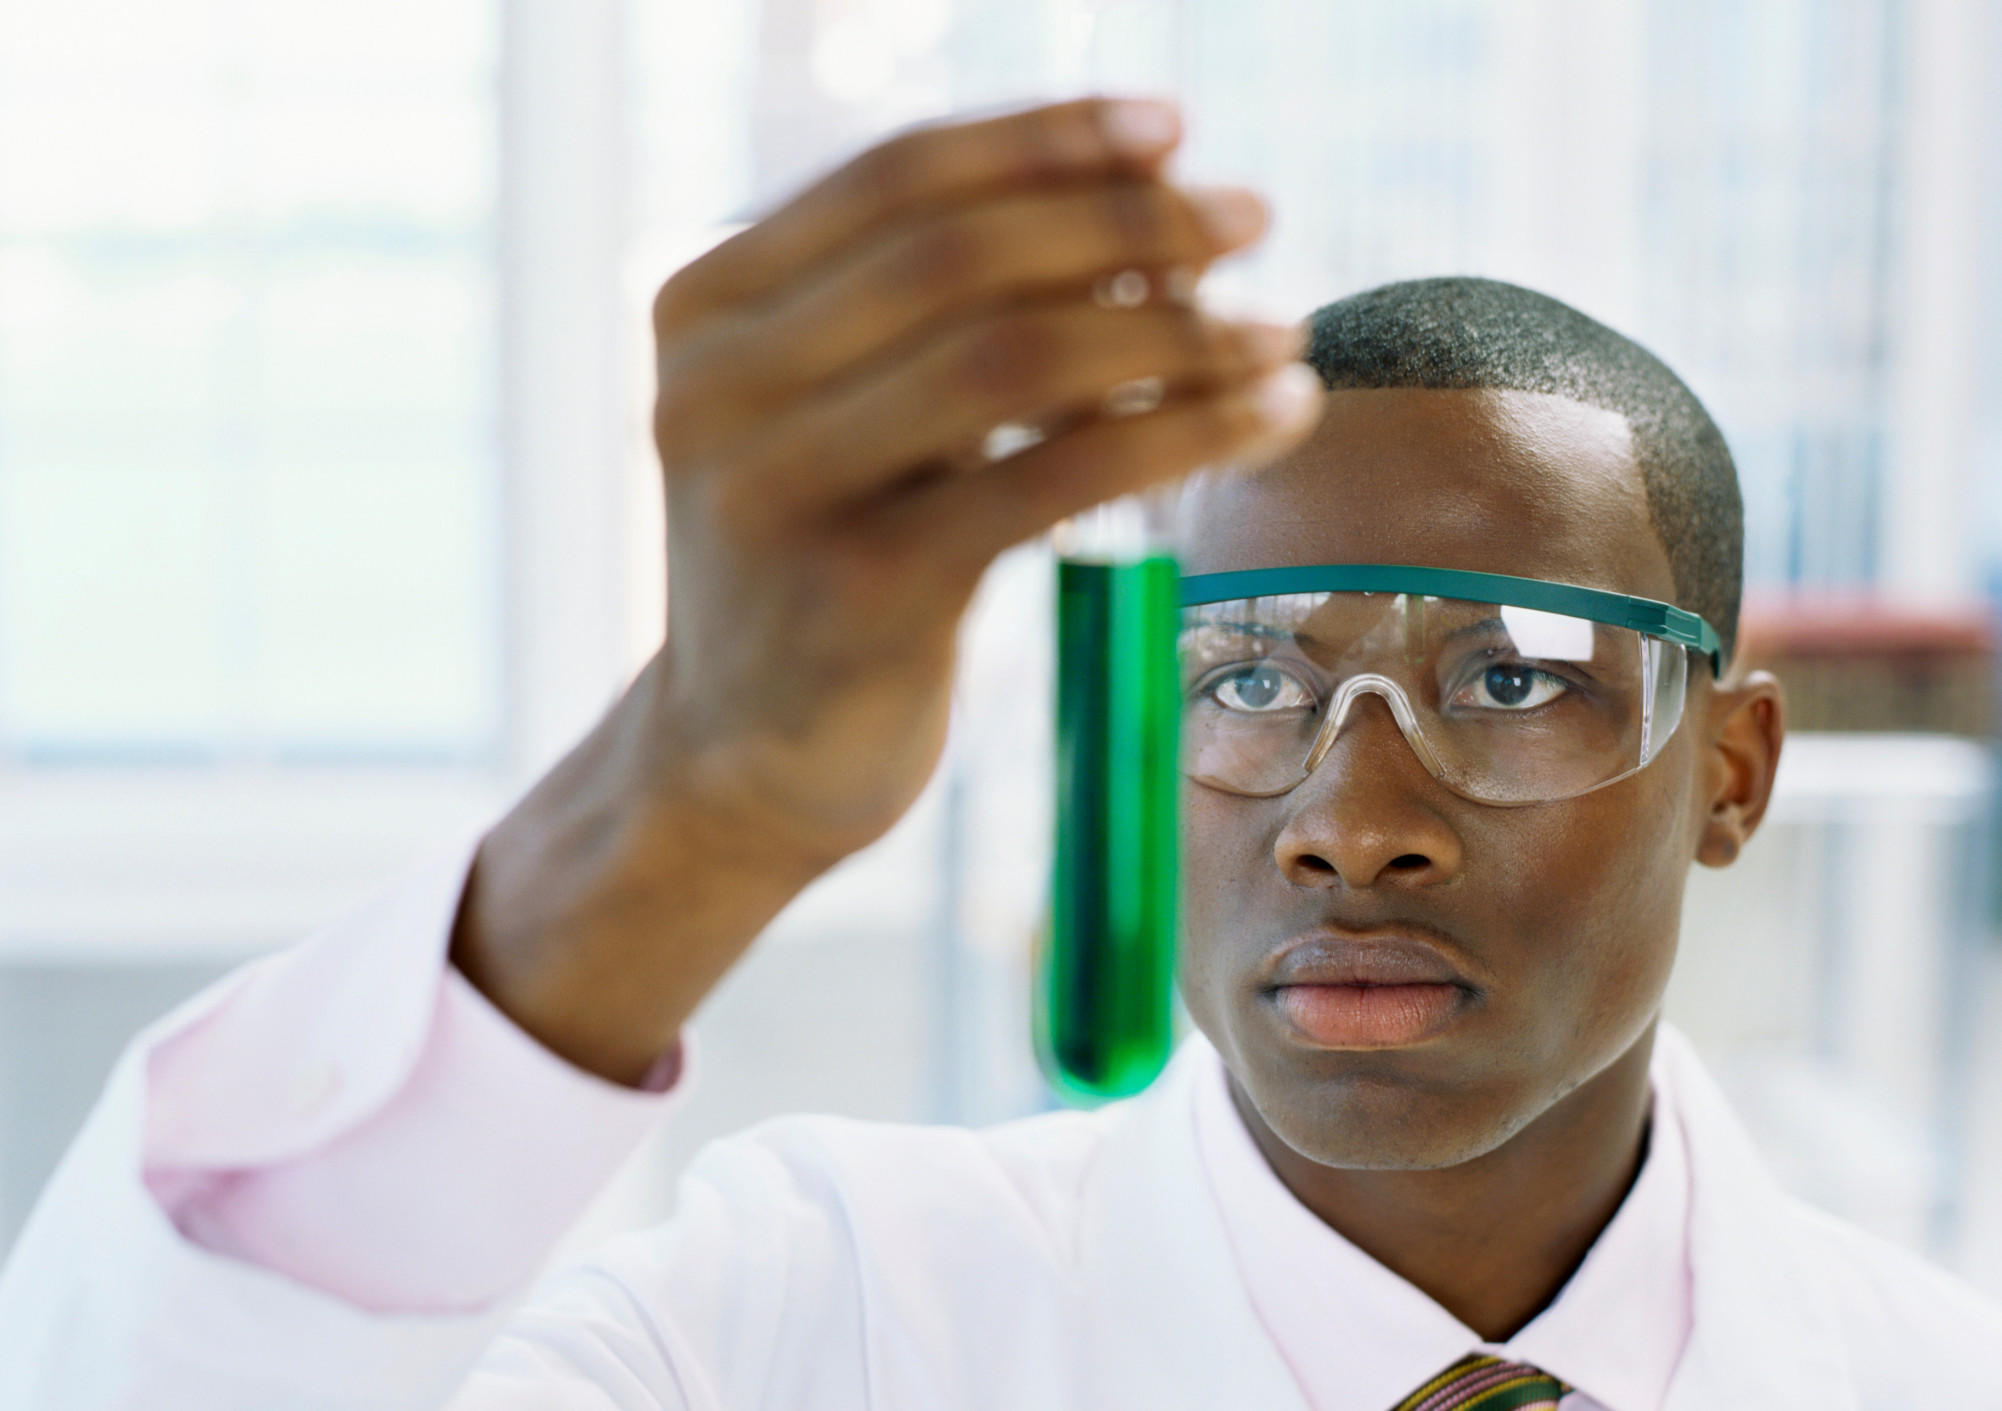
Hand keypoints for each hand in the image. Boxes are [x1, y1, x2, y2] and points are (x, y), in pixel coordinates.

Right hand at [648, 95, 1318, 864]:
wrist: (742, 762)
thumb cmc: (825, 567)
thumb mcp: (842, 417)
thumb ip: (934, 317)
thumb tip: (1148, 211)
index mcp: (705, 308)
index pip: (895, 177)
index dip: (1045, 140)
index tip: (1172, 128)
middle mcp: (717, 387)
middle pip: (960, 255)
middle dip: (1128, 222)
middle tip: (1252, 219)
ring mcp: (780, 492)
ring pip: (1015, 358)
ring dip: (1174, 334)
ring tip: (1280, 332)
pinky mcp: (862, 595)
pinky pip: (1054, 480)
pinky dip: (1180, 434)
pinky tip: (1267, 415)